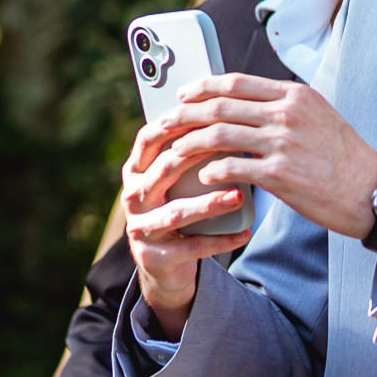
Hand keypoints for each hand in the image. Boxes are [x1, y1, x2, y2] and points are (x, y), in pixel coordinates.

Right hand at [121, 116, 253, 336]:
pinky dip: (220, 240)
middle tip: (234, 146)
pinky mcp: (154, 257)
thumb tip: (231, 115)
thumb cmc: (178, 206)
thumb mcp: (178, 179)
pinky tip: (243, 232)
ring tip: (239, 196)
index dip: (176, 123)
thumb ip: (190, 151)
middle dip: (198, 156)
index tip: (210, 113)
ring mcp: (140, 228)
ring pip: (176, 212)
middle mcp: (132, 197)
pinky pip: (191, 247)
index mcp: (136, 171)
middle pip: (164, 169)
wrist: (164, 263)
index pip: (149, 139)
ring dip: (210, 203)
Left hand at [136, 73, 376, 239]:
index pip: (238, 82)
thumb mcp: (320, 117)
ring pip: (219, 134)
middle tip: (165, 122)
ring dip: (190, 143)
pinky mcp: (280, 174)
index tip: (185, 94)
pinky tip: (203, 177)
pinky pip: (231, 167)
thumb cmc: (345, 158)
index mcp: (295, 95)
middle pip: (221, 105)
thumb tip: (252, 106)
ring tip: (175, 152)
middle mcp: (287, 113)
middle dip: (186, 113)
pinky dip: (210, 171)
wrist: (372, 191)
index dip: (204, 86)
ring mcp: (283, 143)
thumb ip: (287, 107)